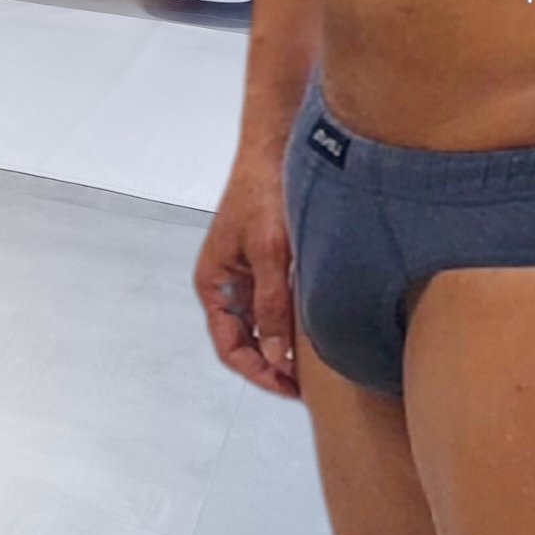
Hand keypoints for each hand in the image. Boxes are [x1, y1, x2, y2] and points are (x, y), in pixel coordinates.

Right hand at [194, 153, 298, 398]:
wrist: (277, 145)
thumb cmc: (264, 192)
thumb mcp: (270, 253)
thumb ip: (272, 306)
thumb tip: (277, 357)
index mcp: (214, 284)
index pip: (231, 348)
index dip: (259, 373)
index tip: (290, 388)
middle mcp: (228, 283)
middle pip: (247, 341)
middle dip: (274, 365)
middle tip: (309, 385)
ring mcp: (249, 273)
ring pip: (266, 323)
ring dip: (286, 344)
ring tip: (317, 363)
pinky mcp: (271, 260)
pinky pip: (280, 301)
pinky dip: (296, 319)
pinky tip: (320, 327)